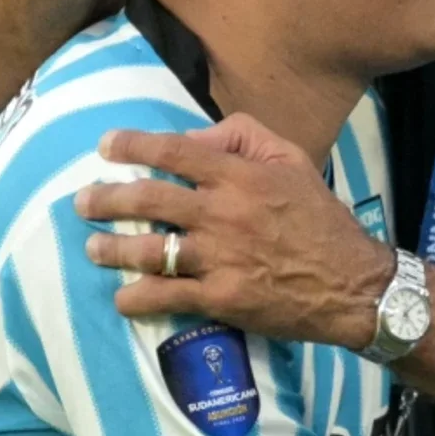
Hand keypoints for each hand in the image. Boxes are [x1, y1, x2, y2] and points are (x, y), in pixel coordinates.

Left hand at [75, 112, 388, 346]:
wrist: (351, 283)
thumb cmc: (320, 219)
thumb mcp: (295, 161)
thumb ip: (245, 137)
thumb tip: (193, 137)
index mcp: (242, 177)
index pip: (175, 152)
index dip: (134, 145)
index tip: (106, 145)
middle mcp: (224, 213)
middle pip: (148, 200)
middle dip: (106, 199)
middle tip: (84, 202)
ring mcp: (219, 258)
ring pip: (147, 251)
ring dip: (111, 249)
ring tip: (94, 248)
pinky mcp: (220, 298)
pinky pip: (163, 297)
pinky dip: (134, 298)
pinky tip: (122, 297)